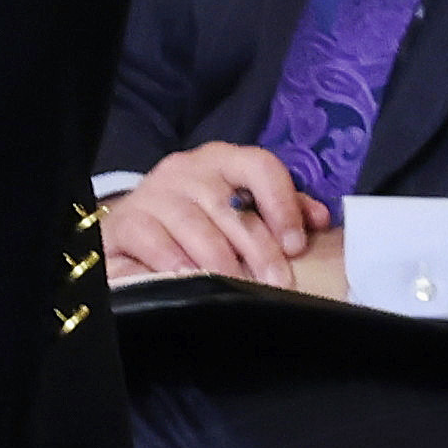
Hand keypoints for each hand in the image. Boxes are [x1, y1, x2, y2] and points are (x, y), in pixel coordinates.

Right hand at [97, 142, 327, 286]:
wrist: (136, 227)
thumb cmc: (202, 218)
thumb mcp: (241, 208)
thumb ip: (282, 211)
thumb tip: (320, 220)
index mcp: (223, 160)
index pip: (259, 166)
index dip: (282, 204)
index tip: (295, 246)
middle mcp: (187, 169)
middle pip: (230, 205)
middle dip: (258, 248)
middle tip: (277, 283)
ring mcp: (155, 193)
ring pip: (193, 224)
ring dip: (220, 260)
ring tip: (238, 287)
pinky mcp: (127, 221)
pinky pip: (153, 239)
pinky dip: (175, 262)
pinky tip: (192, 280)